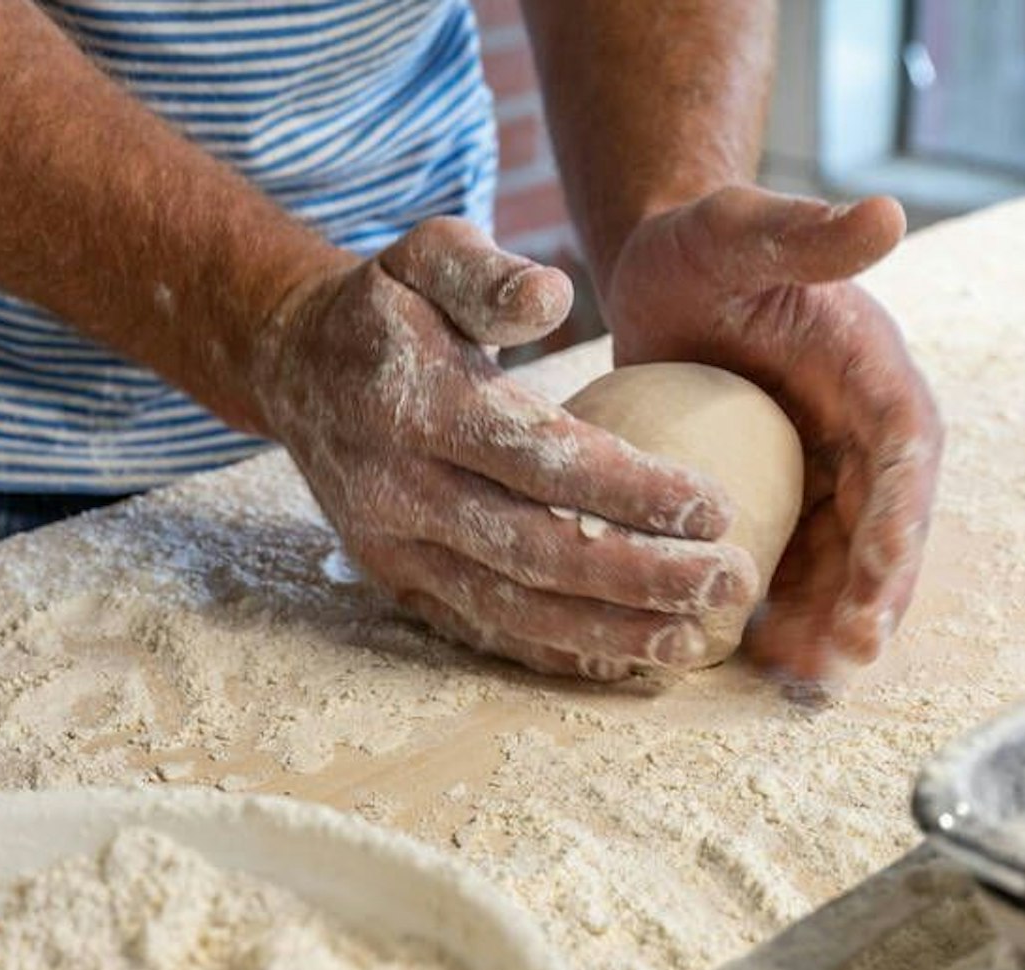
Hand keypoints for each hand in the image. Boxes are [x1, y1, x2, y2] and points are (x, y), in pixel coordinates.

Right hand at [249, 218, 760, 679]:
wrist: (293, 368)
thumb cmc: (387, 307)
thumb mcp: (424, 254)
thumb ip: (486, 271)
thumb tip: (551, 296)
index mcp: (415, 401)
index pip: (537, 456)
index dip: (630, 488)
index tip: (718, 506)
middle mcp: (397, 486)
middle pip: (533, 548)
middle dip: (640, 576)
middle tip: (731, 583)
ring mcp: (391, 545)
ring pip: (509, 606)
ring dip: (607, 630)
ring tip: (693, 638)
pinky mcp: (394, 581)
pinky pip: (479, 629)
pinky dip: (553, 652)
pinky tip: (625, 659)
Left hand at [604, 187, 941, 682]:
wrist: (667, 269)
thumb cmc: (704, 242)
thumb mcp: (741, 228)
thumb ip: (805, 230)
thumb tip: (888, 212)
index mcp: (874, 372)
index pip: (905, 453)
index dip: (900, 522)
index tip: (882, 583)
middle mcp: (864, 431)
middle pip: (886, 527)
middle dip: (874, 598)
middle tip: (844, 660)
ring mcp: (826, 471)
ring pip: (845, 561)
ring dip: (833, 621)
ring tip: (802, 679)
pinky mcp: (785, 496)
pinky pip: (797, 563)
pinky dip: (787, 610)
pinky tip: (756, 659)